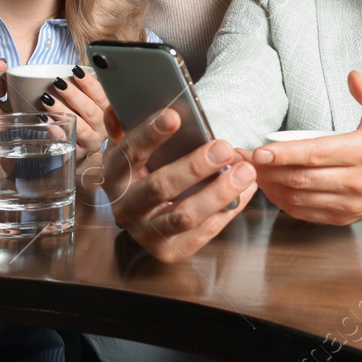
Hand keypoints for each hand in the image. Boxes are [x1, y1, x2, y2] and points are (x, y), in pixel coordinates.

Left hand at [45, 66, 107, 157]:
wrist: (82, 147)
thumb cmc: (85, 117)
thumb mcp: (91, 101)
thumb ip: (89, 87)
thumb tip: (78, 67)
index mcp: (110, 112)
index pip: (103, 96)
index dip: (90, 84)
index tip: (76, 72)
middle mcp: (104, 129)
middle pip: (91, 111)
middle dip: (74, 96)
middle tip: (58, 83)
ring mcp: (92, 142)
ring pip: (79, 126)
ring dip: (62, 110)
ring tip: (47, 99)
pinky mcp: (78, 152)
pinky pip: (66, 140)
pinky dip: (55, 129)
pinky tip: (45, 118)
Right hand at [100, 106, 256, 263]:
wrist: (145, 213)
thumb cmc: (147, 169)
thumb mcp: (131, 147)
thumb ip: (125, 127)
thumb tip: (117, 110)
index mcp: (114, 175)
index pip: (129, 152)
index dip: (151, 134)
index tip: (175, 116)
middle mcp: (126, 207)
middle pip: (160, 187)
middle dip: (195, 167)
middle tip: (224, 148)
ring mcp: (147, 233)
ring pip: (184, 216)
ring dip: (218, 193)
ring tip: (245, 172)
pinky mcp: (170, 250)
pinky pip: (204, 232)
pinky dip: (228, 210)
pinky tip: (246, 190)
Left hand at [251, 71, 361, 224]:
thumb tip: (352, 76)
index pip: (315, 155)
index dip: (284, 154)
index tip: (259, 151)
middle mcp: (355, 181)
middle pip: (301, 179)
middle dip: (267, 171)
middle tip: (243, 161)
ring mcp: (349, 203)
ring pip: (300, 199)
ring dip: (272, 188)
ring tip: (251, 174)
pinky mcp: (345, 217)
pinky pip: (307, 213)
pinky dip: (285, 203)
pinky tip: (272, 189)